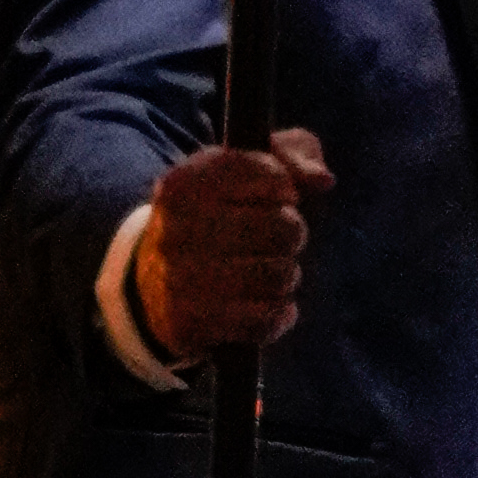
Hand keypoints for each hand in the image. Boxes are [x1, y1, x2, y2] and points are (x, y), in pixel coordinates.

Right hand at [134, 128, 332, 357]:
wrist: (155, 278)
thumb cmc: (222, 212)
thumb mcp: (251, 168)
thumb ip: (294, 154)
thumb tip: (322, 180)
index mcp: (184, 181)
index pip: (269, 174)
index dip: (286, 188)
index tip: (281, 196)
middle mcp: (173, 228)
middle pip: (282, 227)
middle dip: (292, 234)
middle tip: (279, 239)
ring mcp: (176, 278)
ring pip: (277, 275)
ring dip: (286, 275)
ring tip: (272, 271)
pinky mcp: (187, 323)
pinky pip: (263, 321)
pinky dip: (277, 314)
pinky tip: (268, 305)